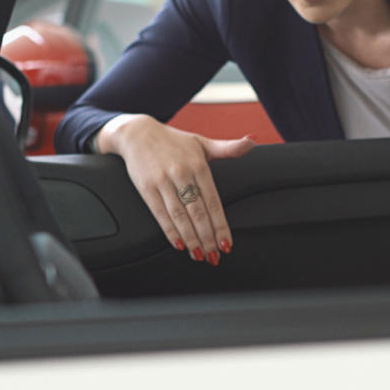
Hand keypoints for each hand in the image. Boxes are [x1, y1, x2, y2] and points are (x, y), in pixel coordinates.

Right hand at [96, 114, 254, 264]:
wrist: (137, 133)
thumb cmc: (173, 141)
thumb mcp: (201, 142)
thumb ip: (228, 148)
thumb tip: (252, 141)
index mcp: (198, 165)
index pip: (213, 201)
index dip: (220, 225)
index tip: (227, 243)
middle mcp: (182, 174)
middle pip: (197, 212)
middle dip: (207, 237)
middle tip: (215, 256)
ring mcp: (163, 181)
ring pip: (180, 216)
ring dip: (190, 238)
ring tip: (199, 254)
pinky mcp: (146, 188)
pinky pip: (160, 213)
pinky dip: (170, 231)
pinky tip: (178, 244)